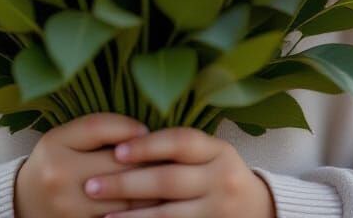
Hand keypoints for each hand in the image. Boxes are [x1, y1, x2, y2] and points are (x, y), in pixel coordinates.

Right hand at [14, 112, 162, 217]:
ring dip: (151, 189)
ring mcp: (71, 210)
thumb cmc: (52, 162)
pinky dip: (139, 212)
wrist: (24, 204)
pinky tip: (152, 203)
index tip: (146, 130)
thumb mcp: (64, 136)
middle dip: (148, 160)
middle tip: (169, 155)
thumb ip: (99, 128)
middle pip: (117, 165)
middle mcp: (60, 178)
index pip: (99, 128)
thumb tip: (143, 132)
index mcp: (54, 146)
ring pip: (126, 198)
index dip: (128, 127)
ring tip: (168, 178)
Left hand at [82, 125, 275, 217]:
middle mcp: (222, 179)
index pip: (180, 142)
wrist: (259, 210)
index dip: (147, 145)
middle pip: (169, 180)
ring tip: (101, 215)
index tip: (116, 150)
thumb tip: (125, 143)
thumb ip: (179, 149)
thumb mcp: (210, 154)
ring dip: (131, 216)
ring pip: (168, 214)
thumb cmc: (220, 174)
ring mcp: (218, 210)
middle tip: (92, 184)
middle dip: (127, 183)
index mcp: (219, 150)